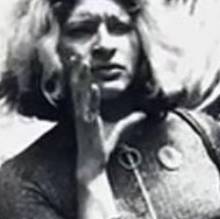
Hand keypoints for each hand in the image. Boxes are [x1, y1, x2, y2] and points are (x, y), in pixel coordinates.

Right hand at [65, 52, 143, 178]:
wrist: (93, 163)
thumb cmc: (101, 147)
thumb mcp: (119, 131)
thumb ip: (130, 121)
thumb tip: (143, 114)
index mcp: (86, 110)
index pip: (82, 88)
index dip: (80, 74)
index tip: (79, 60)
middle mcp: (82, 111)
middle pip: (78, 86)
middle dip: (77, 70)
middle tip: (76, 54)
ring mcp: (84, 117)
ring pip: (81, 94)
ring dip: (82, 78)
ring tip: (82, 63)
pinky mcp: (88, 124)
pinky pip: (90, 108)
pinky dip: (92, 97)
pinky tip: (93, 86)